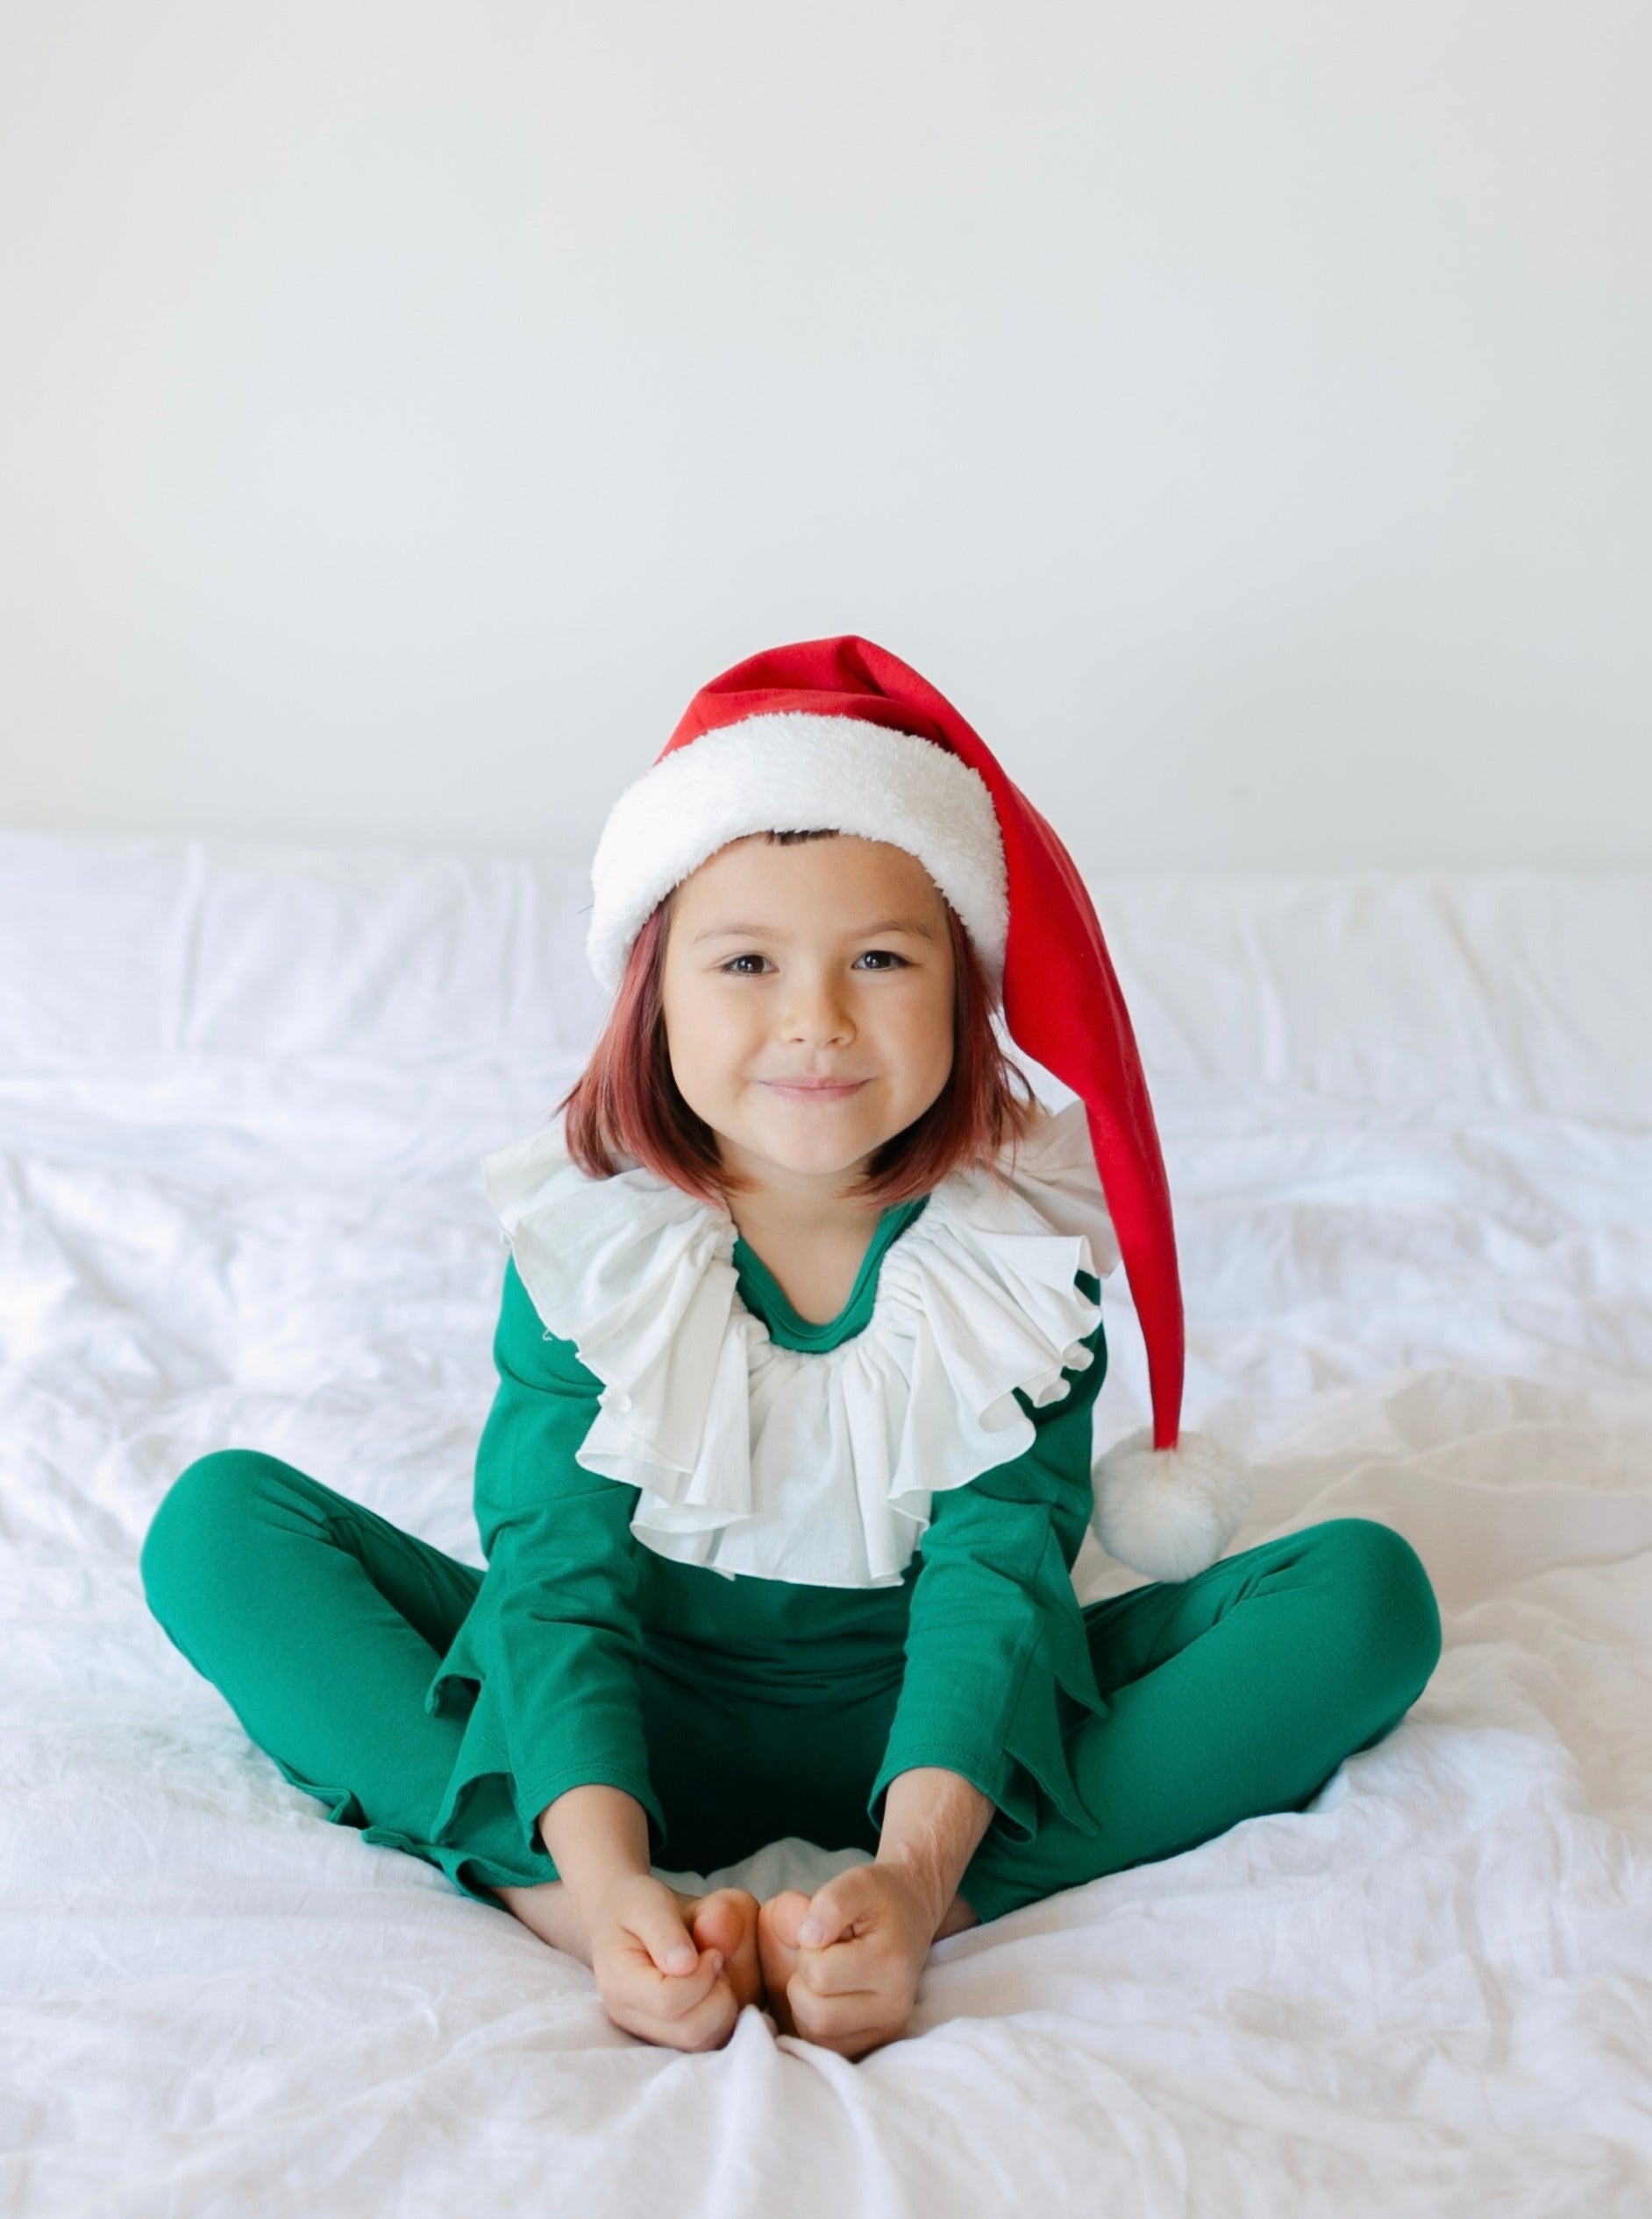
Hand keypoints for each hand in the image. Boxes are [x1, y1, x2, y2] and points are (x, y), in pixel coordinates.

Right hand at [586, 1874, 761, 2051]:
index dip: (701, 1977)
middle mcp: (629, 2017)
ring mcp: (647, 2032)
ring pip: (700, 2042)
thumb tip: (686, 1965)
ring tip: (714, 1974)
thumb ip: (664, 1930)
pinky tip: (713, 1988)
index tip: (711, 1951)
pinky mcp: (667, 2037)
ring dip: (721, 2007)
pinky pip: (704, 2043)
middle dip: (716, 1994)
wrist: (619, 1918)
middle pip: (689, 2030)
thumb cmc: (633, 1907)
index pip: (668, 2001)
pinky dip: (720, 2018)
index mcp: (619, 1984)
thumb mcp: (646, 1902)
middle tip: (715, 1961)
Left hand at [756, 1864, 933, 2058]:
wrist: (911, 1915)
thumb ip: (831, 1902)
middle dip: (804, 1981)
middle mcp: (894, 2008)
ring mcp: (887, 2031)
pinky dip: (815, 2021)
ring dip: (807, 2002)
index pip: (819, 1974)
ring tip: (827, 1973)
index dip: (808, 1950)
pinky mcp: (876, 2043)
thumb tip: (807, 1937)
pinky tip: (828, 1994)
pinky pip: (826, 2046)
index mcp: (891, 1965)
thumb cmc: (880, 1899)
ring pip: (817, 2035)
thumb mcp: (857, 1882)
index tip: (824, 1933)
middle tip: (822, 1956)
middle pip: (817, 2014)